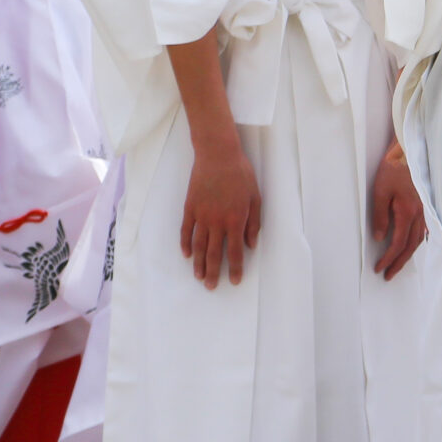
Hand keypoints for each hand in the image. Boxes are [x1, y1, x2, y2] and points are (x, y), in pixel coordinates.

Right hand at [182, 139, 259, 289]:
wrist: (218, 155)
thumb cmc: (241, 174)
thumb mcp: (256, 197)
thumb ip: (254, 223)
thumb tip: (251, 244)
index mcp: (236, 220)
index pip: (236, 251)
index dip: (235, 268)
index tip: (234, 281)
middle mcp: (217, 222)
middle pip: (214, 253)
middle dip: (213, 272)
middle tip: (211, 287)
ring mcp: (201, 215)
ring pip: (199, 246)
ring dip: (199, 263)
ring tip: (198, 277)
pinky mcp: (190, 208)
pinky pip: (186, 231)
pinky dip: (185, 244)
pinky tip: (187, 254)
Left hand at [370, 142, 427, 279]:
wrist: (409, 153)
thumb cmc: (393, 170)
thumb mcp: (380, 191)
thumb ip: (380, 216)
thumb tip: (380, 237)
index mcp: (407, 212)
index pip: (398, 243)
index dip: (389, 258)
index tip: (379, 268)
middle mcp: (419, 215)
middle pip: (411, 246)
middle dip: (399, 263)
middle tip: (389, 276)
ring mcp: (425, 211)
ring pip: (419, 240)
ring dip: (408, 255)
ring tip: (398, 264)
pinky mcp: (425, 207)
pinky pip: (424, 230)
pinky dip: (417, 242)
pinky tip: (413, 245)